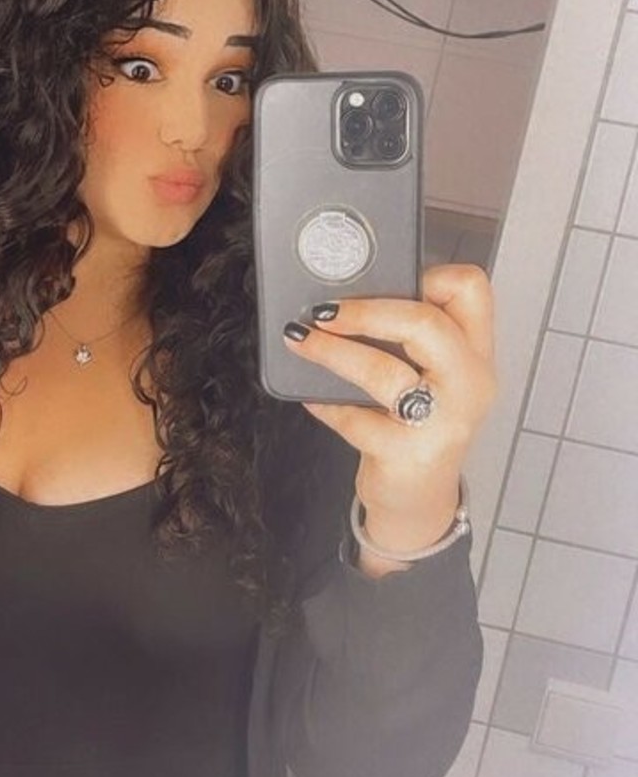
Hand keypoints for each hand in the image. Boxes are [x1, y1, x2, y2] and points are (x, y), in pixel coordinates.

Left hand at [283, 264, 496, 566]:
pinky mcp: (407, 455)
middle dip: (367, 310)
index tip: (384, 280)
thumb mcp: (431, 379)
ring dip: (333, 352)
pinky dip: (328, 404)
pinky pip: (357, 419)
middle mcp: (470, 385)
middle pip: (427, 323)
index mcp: (475, 354)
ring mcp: (442, 423)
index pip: (471, 290)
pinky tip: (311, 398)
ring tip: (301, 340)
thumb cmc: (417, 428)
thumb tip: (347, 294)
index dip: (428, 275)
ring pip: (385, 372)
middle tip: (323, 311)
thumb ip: (410, 338)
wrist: (419, 502)